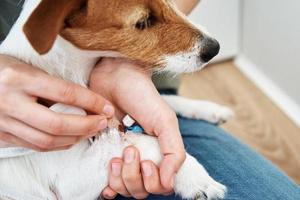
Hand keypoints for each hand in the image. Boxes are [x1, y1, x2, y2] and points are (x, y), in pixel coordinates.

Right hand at [0, 55, 113, 150]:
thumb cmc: (6, 70)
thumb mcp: (30, 69)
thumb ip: (55, 87)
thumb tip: (88, 104)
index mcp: (19, 79)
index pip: (65, 93)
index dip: (91, 102)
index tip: (107, 107)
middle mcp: (9, 102)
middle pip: (56, 124)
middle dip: (86, 126)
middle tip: (102, 123)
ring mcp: (3, 122)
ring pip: (46, 140)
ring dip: (75, 138)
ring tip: (90, 131)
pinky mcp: (2, 136)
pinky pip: (36, 146)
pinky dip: (59, 145)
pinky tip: (72, 138)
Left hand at [90, 58, 185, 195]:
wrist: (114, 80)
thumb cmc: (142, 97)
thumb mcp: (165, 121)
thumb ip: (173, 151)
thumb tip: (169, 183)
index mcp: (160, 153)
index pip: (161, 186)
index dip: (154, 182)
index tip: (146, 161)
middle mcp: (143, 160)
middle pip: (141, 191)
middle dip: (134, 177)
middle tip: (128, 150)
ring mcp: (124, 160)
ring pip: (125, 189)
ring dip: (120, 179)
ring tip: (115, 156)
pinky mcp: (106, 156)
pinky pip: (108, 185)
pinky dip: (108, 188)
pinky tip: (106, 182)